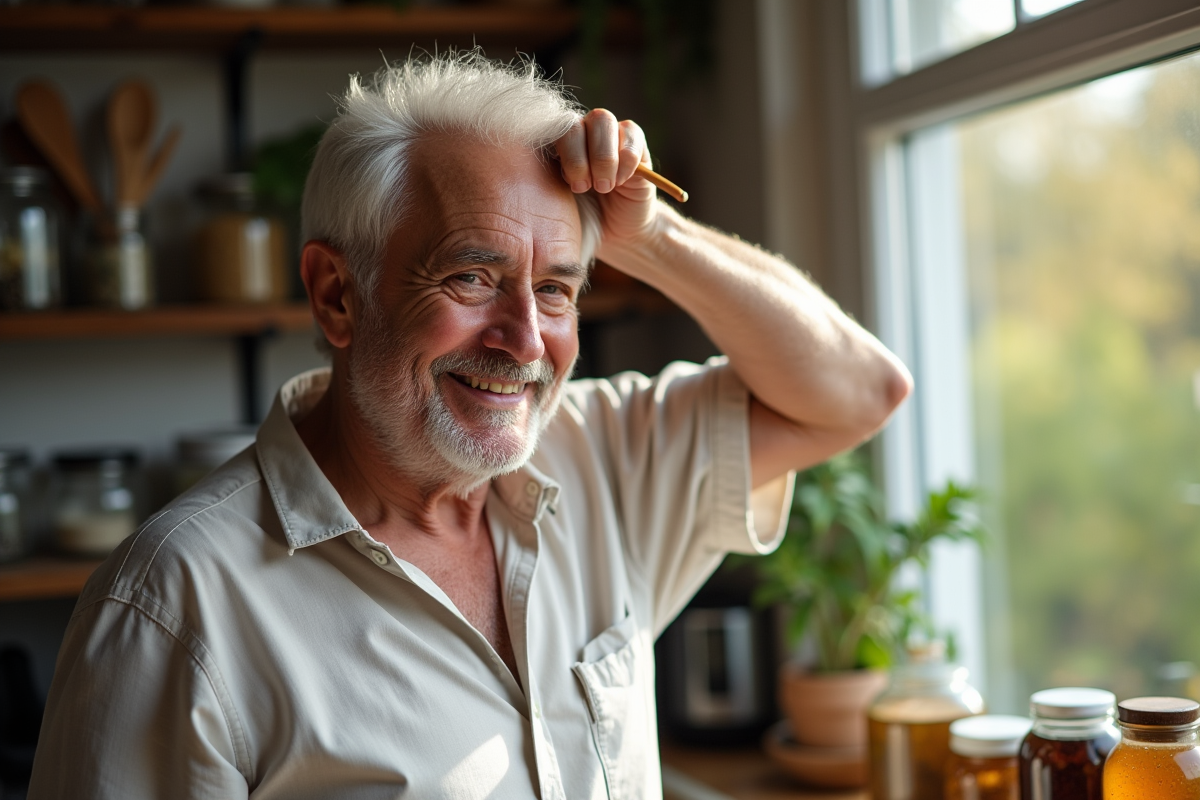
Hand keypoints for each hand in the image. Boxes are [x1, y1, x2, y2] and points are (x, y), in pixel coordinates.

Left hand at [554, 109, 660, 256]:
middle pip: (576, 123)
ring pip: (603, 120)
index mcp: (558, 145)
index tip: (566, 183)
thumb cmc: (584, 217)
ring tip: (604, 186)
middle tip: (583, 188)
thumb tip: (523, 167)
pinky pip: (631, 134)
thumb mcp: (559, 202)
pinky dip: (625, 160)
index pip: (550, 128)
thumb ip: (545, 181)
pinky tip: (622, 181)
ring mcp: (609, 133)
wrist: (618, 231)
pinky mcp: (635, 141)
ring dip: (603, 157)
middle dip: (577, 158)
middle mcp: (582, 132)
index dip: (560, 153)